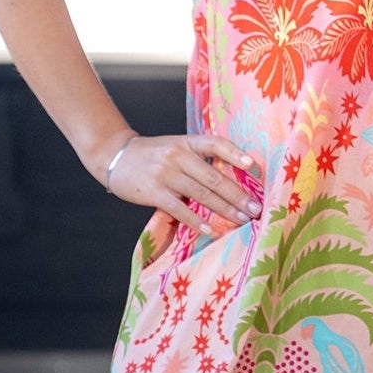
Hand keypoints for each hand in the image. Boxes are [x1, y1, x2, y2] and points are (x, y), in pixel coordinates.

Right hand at [91, 131, 262, 232]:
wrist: (116, 156)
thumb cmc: (153, 155)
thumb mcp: (176, 147)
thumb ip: (199, 160)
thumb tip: (232, 182)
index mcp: (187, 142)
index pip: (216, 144)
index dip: (235, 154)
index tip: (253, 167)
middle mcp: (178, 155)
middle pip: (214, 177)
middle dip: (238, 195)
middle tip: (256, 208)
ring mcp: (165, 173)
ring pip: (201, 194)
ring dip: (224, 209)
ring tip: (242, 219)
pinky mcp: (153, 191)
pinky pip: (179, 209)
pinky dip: (196, 220)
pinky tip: (210, 230)